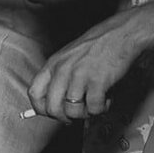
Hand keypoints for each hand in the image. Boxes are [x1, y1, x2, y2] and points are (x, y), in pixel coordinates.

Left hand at [27, 6, 150, 121]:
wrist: (119, 34)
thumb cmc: (95, 47)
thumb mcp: (68, 58)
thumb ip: (58, 79)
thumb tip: (53, 106)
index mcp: (53, 64)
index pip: (34, 93)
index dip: (42, 109)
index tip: (53, 113)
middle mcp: (62, 70)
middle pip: (52, 108)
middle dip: (65, 117)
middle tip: (76, 114)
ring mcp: (79, 76)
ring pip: (73, 112)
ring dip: (85, 113)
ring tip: (93, 103)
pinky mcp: (97, 81)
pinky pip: (94, 108)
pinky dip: (101, 108)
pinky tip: (105, 98)